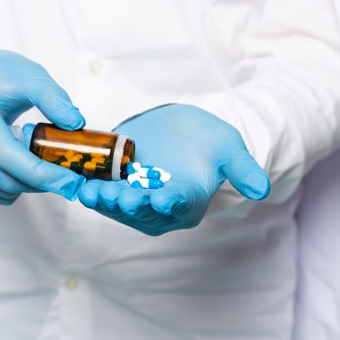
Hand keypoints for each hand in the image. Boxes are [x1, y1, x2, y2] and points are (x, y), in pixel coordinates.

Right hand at [0, 37, 85, 203]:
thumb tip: (76, 124)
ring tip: (39, 159)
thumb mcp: (29, 75)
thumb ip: (54, 99)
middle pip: (6, 180)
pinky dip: (11, 185)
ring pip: (0, 190)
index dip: (43, 175)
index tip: (72, 182)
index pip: (9, 157)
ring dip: (28, 184)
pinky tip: (18, 163)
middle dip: (42, 182)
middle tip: (66, 174)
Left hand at [78, 104, 269, 234]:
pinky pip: (101, 190)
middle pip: (143, 209)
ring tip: (91, 192)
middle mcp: (159, 208)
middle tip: (120, 197)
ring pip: (118, 204)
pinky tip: (77, 182)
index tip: (162, 198)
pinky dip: (89, 187)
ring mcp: (135, 198)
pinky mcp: (115, 185)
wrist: (180, 130)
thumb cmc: (207, 142)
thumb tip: (262, 190)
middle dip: (130, 204)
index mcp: (187, 202)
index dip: (170, 203)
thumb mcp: (229, 150)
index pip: (179, 205)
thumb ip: (242, 169)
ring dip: (104, 200)